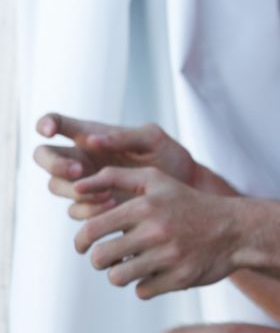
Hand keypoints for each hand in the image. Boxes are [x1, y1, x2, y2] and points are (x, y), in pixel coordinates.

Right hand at [34, 113, 213, 219]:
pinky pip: (74, 209)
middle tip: (78, 171)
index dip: (46, 123)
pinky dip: (88, 208)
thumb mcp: (152, 139)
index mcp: (91, 134)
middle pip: (44, 157)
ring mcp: (84, 182)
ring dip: (75, 190)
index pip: (57, 123)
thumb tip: (91, 140)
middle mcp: (81, 157)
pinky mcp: (91, 206)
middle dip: (54, 164)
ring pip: (55, 185)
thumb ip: (123, 137)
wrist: (182, 189)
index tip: (47, 131)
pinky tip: (112, 205)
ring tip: (107, 192)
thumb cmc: (169, 156)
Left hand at [72, 166, 240, 298]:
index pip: (92, 229)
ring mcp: (169, 256)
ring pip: (118, 278)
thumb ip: (116, 176)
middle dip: (101, 260)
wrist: (237, 229)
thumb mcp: (158, 180)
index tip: (84, 246)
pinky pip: (142, 291)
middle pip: (101, 259)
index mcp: (146, 205)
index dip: (81, 242)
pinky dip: (146, 285)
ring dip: (121, 274)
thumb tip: (76, 188)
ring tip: (133, 264)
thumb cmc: (189, 203)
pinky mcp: (179, 278)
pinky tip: (158, 271)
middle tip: (111, 256)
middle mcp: (156, 230)